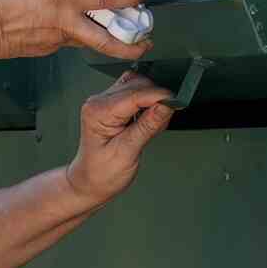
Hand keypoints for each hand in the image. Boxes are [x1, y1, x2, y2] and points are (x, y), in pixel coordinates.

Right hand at [0, 0, 151, 61]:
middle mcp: (65, 23)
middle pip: (106, 41)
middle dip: (130, 45)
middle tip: (145, 42)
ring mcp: (54, 40)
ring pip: (85, 41)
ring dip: (102, 39)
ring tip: (111, 33)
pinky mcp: (41, 50)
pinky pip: (64, 42)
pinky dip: (72, 36)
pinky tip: (66, 27)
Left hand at [64, 72, 173, 203]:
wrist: (90, 182)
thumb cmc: (102, 172)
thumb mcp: (128, 152)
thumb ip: (147, 126)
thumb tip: (166, 106)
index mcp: (98, 112)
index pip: (134, 94)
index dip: (158, 96)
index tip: (176, 102)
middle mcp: (98, 102)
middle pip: (137, 85)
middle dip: (156, 99)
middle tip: (165, 120)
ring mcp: (104, 102)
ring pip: (137, 85)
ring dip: (152, 100)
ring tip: (153, 124)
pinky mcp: (112, 106)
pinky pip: (134, 93)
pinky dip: (147, 103)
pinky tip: (147, 120)